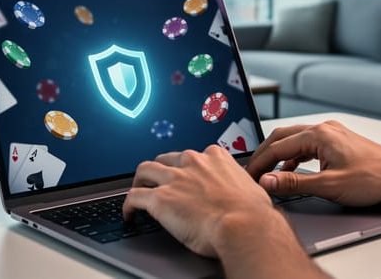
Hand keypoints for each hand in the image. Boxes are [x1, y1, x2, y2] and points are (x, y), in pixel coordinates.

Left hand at [122, 145, 275, 257]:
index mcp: (214, 157)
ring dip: (140, 181)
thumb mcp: (249, 188)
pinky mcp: (160, 198)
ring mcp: (174, 178)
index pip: (192, 156)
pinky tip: (129, 214)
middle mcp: (192, 162)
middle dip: (159, 170)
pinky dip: (128, 205)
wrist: (244, 225)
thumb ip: (238, 186)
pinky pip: (134, 196)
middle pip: (165, 159)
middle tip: (156, 183)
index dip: (185, 168)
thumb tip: (243, 194)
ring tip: (138, 192)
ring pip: (145, 170)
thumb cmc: (252, 213)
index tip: (184, 176)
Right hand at [246, 121, 380, 205]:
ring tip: (268, 172)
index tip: (248, 176)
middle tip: (252, 171)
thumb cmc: (373, 179)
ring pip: (294, 140)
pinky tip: (292, 170)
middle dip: (265, 154)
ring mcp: (331, 133)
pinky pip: (307, 145)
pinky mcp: (337, 141)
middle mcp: (323, 128)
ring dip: (279, 155)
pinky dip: (294, 156)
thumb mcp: (329, 185)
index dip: (260, 162)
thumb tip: (268, 181)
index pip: (278, 147)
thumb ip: (295, 183)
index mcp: (318, 134)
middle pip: (282, 137)